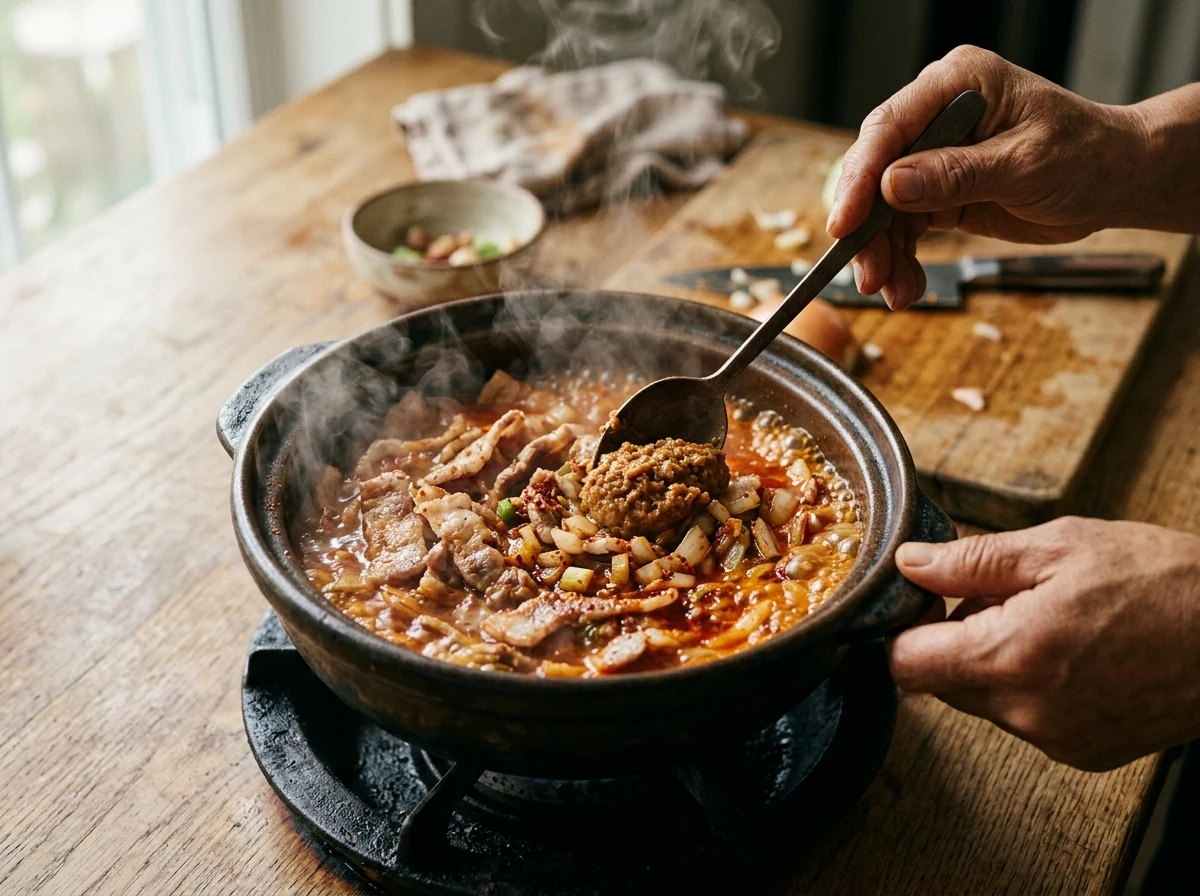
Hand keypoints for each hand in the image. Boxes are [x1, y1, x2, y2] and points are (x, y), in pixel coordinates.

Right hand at [826, 45, 1147, 309]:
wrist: (1116, 180)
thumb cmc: (1087, 155)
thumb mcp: (1025, 164)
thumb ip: (957, 174)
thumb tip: (892, 186)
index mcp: (956, 85)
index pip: (888, 129)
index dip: (860, 178)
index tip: (843, 224)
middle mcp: (936, 115)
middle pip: (875, 173)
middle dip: (867, 229)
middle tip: (868, 276)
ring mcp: (933, 155)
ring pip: (883, 209)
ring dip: (883, 255)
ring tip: (894, 293)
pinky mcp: (937, 192)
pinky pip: (904, 228)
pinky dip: (901, 261)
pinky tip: (907, 287)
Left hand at [889, 517, 1199, 770]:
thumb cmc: (1163, 582)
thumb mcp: (1057, 546)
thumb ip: (971, 561)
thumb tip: (910, 564)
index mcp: (1010, 658)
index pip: (906, 665)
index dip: (907, 629)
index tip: (931, 601)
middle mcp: (1027, 713)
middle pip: (942, 683)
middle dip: (957, 639)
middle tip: (1005, 599)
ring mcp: (1057, 739)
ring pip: (983, 700)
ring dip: (995, 661)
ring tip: (1051, 621)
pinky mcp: (1084, 752)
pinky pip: (1025, 719)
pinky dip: (1031, 686)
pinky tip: (1076, 651)